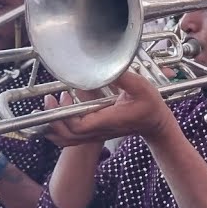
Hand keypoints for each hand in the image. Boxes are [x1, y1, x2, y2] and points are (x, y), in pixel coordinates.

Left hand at [41, 72, 172, 147]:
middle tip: (50, 99)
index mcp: (108, 120)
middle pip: (67, 136)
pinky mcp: (96, 134)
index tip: (61, 96)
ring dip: (54, 126)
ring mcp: (97, 135)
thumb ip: (122, 77)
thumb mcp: (140, 86)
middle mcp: (100, 131)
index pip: (78, 126)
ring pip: (67, 141)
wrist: (156, 123)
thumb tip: (104, 66)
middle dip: (53, 119)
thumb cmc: (150, 105)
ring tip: (53, 106)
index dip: (64, 115)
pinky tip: (61, 113)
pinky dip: (60, 130)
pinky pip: (72, 139)